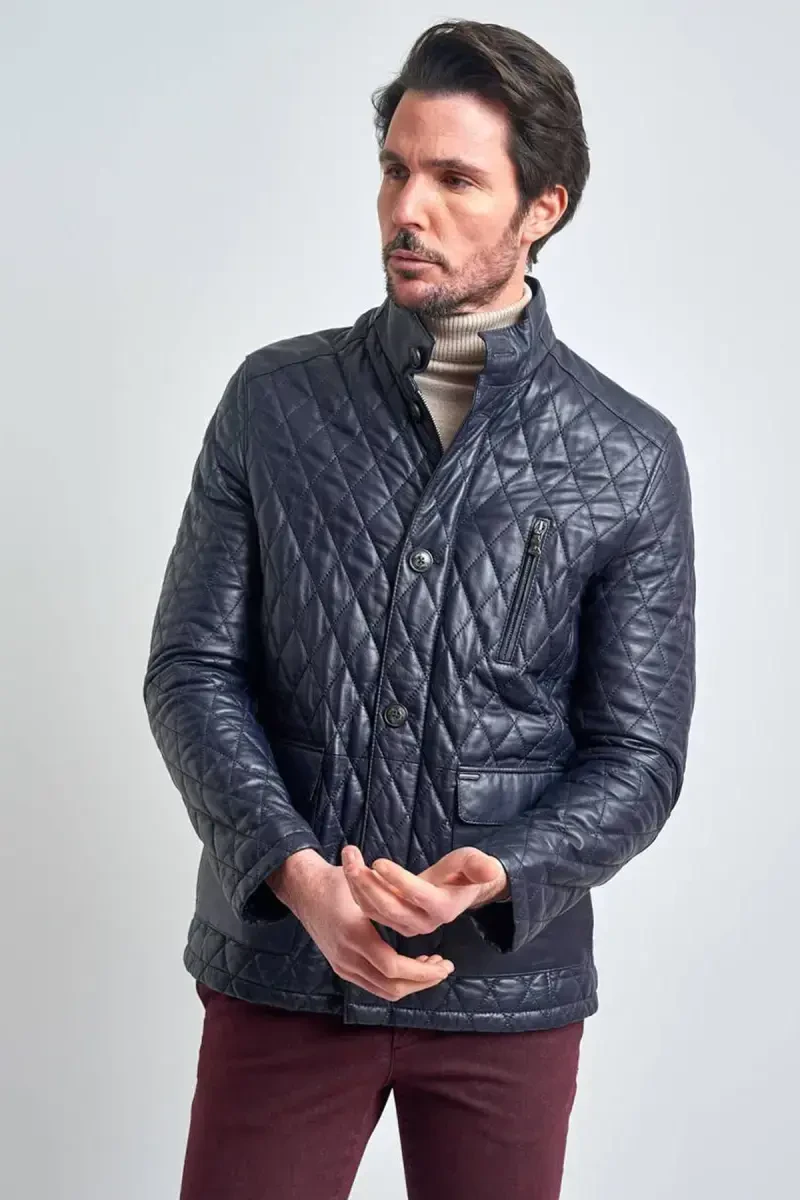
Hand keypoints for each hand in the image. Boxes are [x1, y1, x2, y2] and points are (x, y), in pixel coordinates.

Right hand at [267, 850, 455, 1000]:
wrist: (303, 892)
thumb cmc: (333, 881)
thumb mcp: (355, 878)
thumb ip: (376, 880)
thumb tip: (391, 870)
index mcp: (354, 934)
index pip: (392, 967)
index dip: (421, 971)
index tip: (443, 963)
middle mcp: (347, 957)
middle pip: (391, 987)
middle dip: (422, 982)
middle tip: (444, 968)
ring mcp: (343, 965)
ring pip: (384, 991)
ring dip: (411, 984)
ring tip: (432, 967)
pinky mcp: (342, 968)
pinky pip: (374, 986)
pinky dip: (396, 982)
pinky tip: (411, 966)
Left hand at [340, 844, 510, 936]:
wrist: (457, 891)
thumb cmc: (464, 872)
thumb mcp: (473, 863)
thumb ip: (479, 866)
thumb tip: (491, 868)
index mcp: (443, 907)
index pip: (418, 895)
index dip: (399, 880)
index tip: (378, 861)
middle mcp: (424, 922)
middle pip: (391, 909)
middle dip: (369, 884)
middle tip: (353, 860)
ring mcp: (406, 925)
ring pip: (376, 912)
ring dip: (358, 886)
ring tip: (349, 858)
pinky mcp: (394, 922)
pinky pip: (371, 912)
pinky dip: (358, 892)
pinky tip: (352, 868)